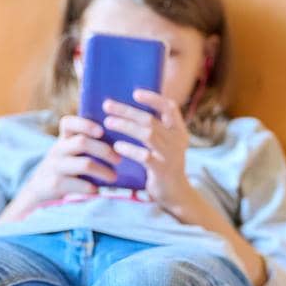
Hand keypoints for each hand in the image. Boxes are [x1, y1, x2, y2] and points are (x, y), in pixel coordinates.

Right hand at [7, 113, 121, 213]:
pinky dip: (92, 188)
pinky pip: (79, 184)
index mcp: (64, 140)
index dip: (85, 124)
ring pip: (85, 164)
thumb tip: (122, 142)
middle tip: (119, 160)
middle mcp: (57, 150)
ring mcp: (55, 167)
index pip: (68, 123)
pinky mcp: (54, 185)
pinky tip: (98, 191)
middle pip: (82, 142)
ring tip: (114, 178)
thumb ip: (88, 146)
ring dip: (103, 171)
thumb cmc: (67, 170)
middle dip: (104, 150)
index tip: (101, 131)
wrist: (41, 191)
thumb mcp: (72, 154)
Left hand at [103, 89, 194, 214]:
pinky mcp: (162, 170)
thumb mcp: (165, 144)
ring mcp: (171, 155)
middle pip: (151, 119)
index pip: (170, 107)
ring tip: (108, 123)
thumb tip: (127, 108)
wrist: (175, 193)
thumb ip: (154, 128)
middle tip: (107, 105)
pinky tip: (117, 147)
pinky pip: (144, 156)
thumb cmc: (163, 164)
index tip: (135, 93)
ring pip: (147, 134)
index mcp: (178, 131)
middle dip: (127, 111)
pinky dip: (129, 149)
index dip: (153, 98)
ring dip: (125, 126)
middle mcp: (177, 141)